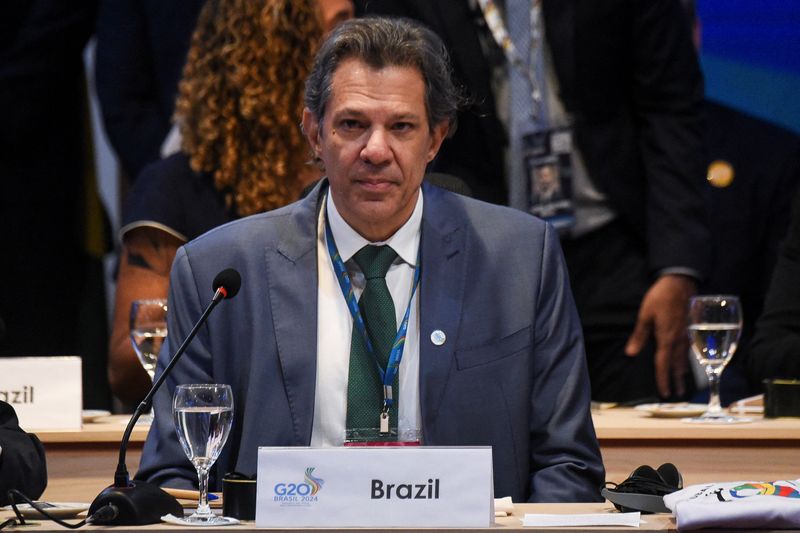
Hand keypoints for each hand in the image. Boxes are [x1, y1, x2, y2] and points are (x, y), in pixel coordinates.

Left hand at [625, 274, 696, 397]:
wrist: (680, 282)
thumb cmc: (660, 297)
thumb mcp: (645, 315)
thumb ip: (639, 335)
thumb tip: (631, 353)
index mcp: (666, 338)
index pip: (663, 364)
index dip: (663, 379)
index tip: (664, 393)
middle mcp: (679, 339)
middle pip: (677, 364)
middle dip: (676, 380)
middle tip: (677, 394)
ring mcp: (687, 334)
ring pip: (685, 358)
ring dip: (684, 372)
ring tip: (683, 383)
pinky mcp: (691, 328)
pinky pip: (689, 349)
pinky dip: (688, 359)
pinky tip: (687, 361)